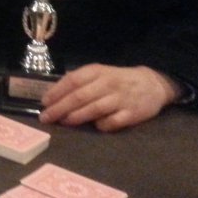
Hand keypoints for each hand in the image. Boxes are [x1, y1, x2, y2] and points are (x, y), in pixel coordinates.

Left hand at [39, 64, 181, 131]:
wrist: (152, 84)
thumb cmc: (118, 80)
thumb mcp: (98, 73)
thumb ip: (79, 80)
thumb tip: (54, 93)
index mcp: (97, 71)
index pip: (72, 81)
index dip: (56, 92)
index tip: (44, 102)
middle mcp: (108, 83)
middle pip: (79, 96)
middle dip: (59, 108)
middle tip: (46, 117)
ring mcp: (120, 99)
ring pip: (94, 109)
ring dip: (75, 117)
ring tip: (63, 122)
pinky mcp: (132, 114)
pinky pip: (112, 122)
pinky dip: (101, 125)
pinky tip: (94, 126)